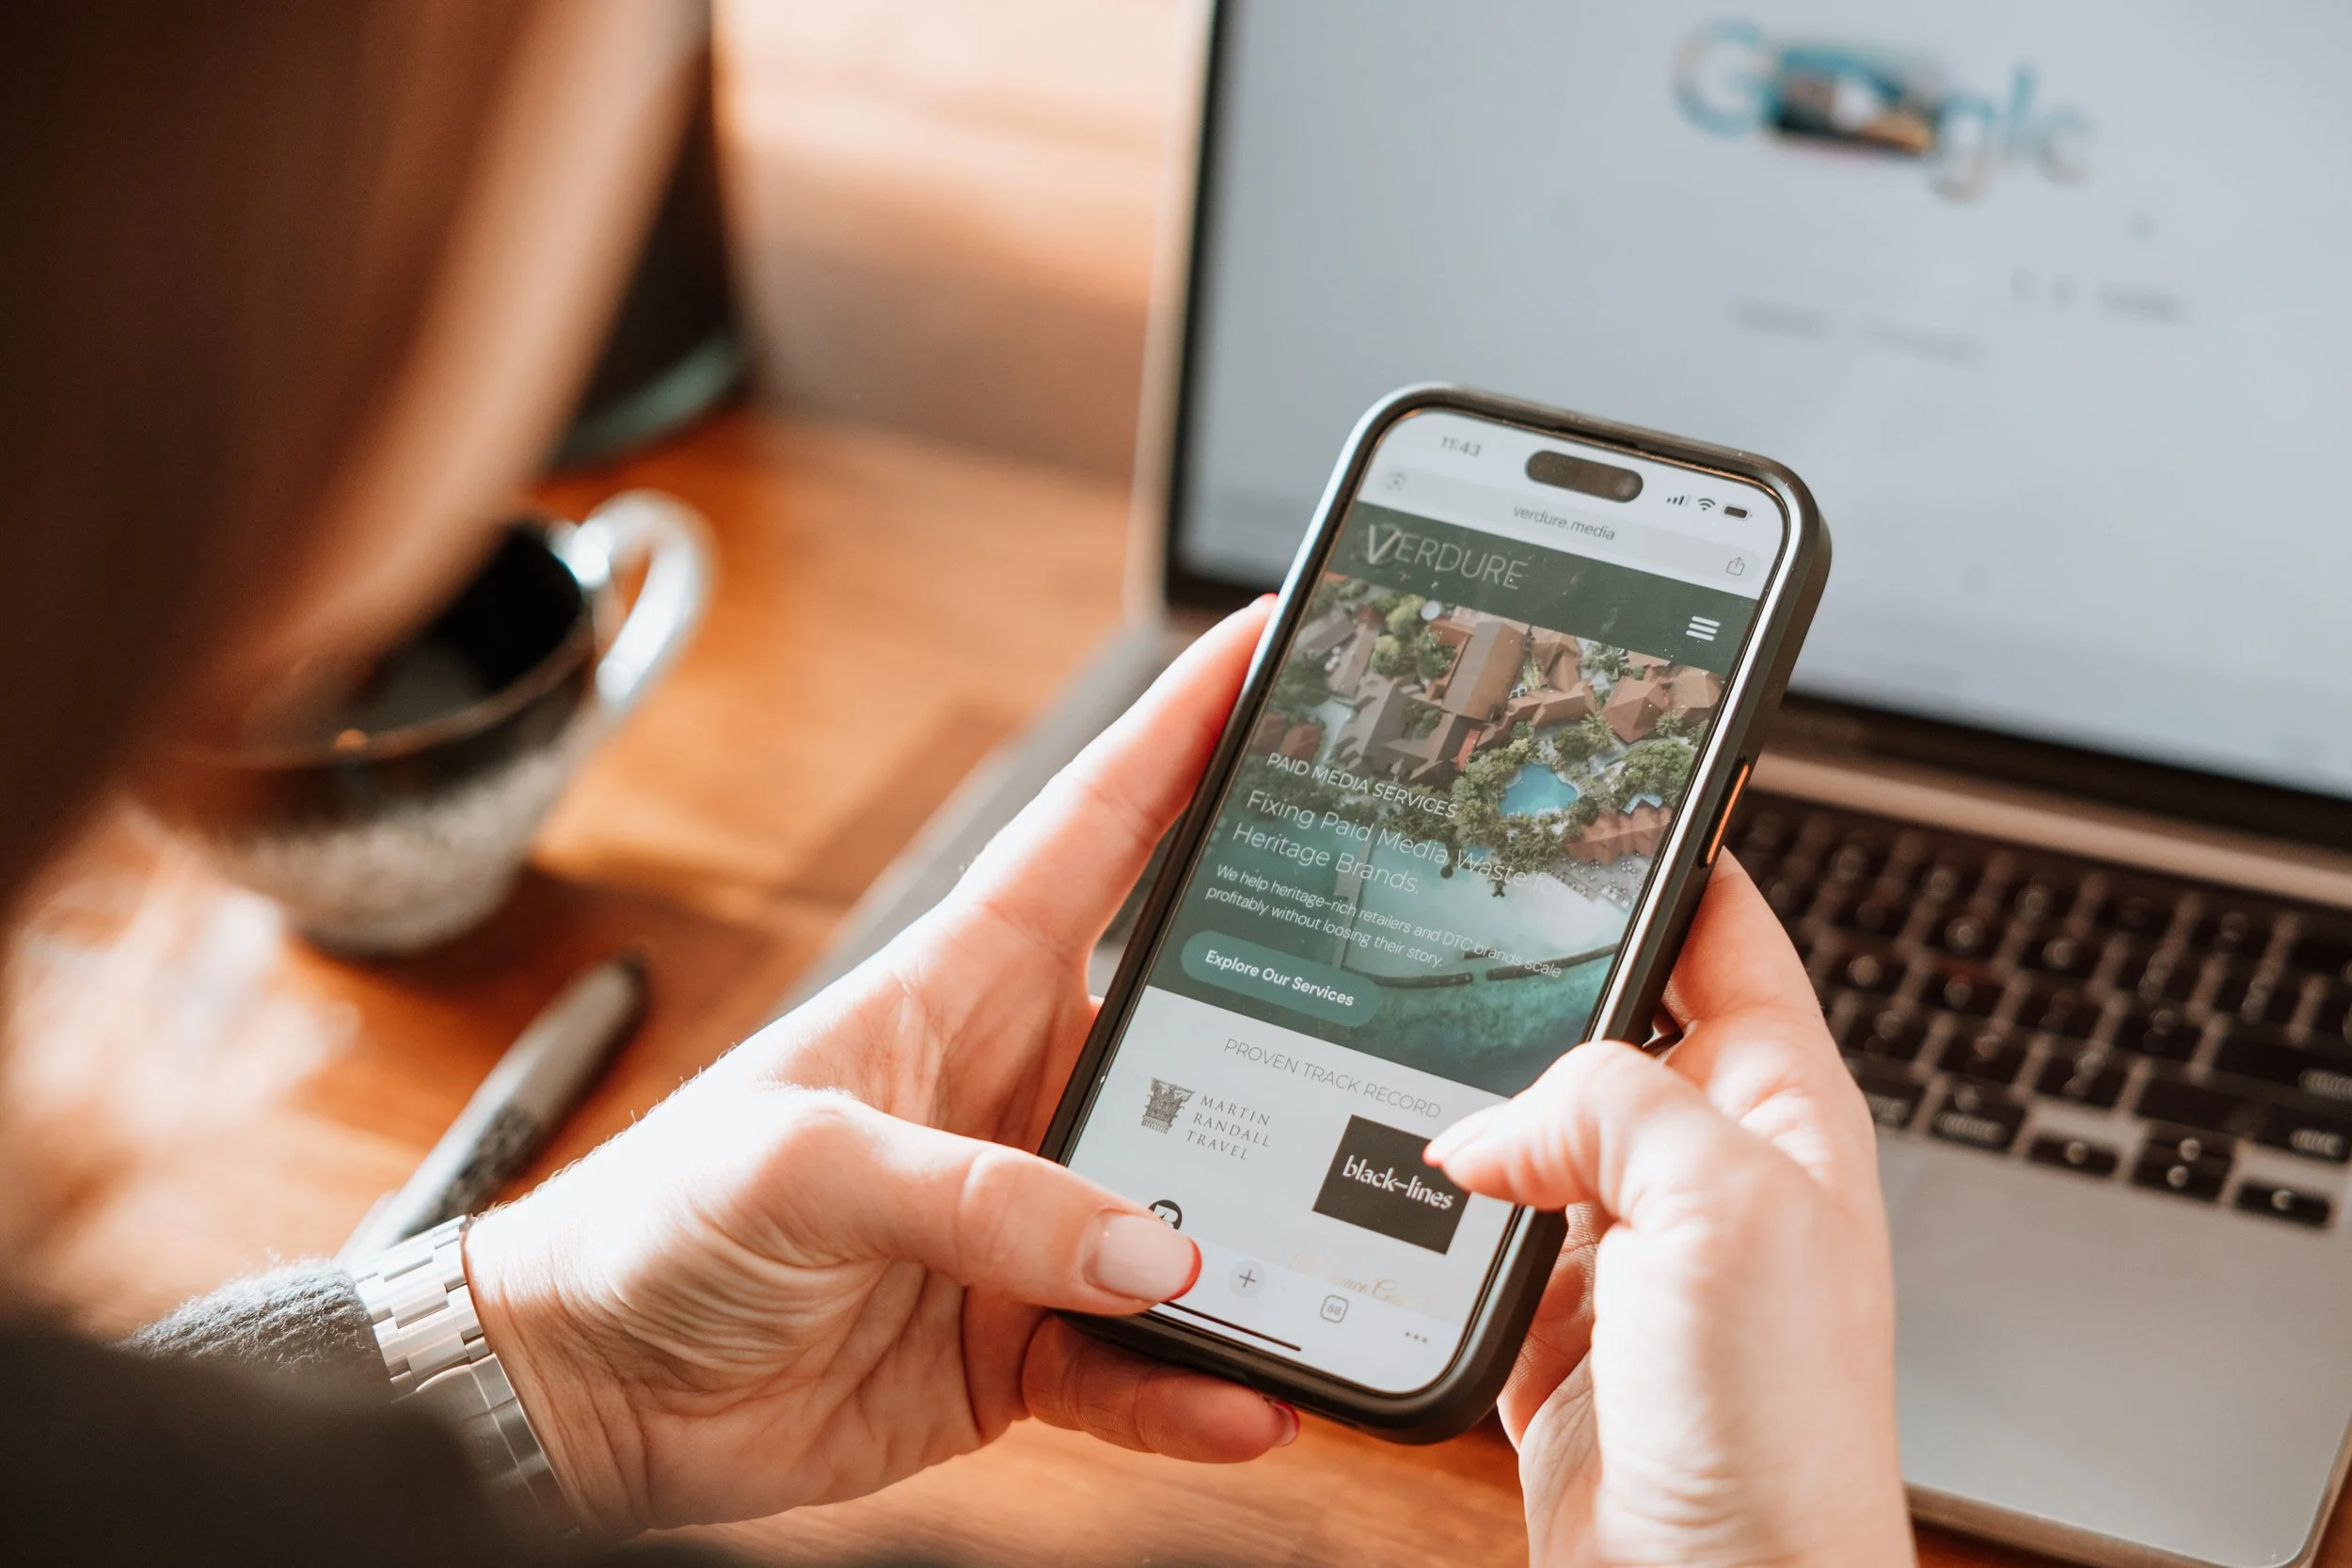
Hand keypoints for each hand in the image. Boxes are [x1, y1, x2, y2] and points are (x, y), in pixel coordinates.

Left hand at [465, 602, 1293, 1534]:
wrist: (585, 1391)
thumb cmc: (655, 1217)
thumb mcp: (800, 1161)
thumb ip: (972, 1197)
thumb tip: (1142, 1248)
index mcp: (961, 983)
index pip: (1102, 825)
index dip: (1186, 729)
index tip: (1273, 648)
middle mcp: (1017, 1084)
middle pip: (1197, 1031)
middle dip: (1301, 1023)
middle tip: (1408, 1027)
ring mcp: (1030, 1216)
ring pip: (1191, 1213)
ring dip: (1258, 1246)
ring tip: (1325, 1277)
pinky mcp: (1024, 1337)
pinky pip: (1141, 1357)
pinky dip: (1196, 1382)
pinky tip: (1242, 1396)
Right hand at [1425, 854, 1912, 1567]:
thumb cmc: (1779, 1426)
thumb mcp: (1724, 1204)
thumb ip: (1607, 1100)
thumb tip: (1487, 1121)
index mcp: (1778, 1102)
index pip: (1719, 925)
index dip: (1656, 850)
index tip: (1579, 787)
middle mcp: (1702, 1160)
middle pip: (1595, 1017)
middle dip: (1520, 980)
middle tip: (1438, 923)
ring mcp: (1624, 1240)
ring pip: (1518, 1120)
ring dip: (1462, 1103)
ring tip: (1395, 1059)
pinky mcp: (1549, 1318)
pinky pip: (1468, 1228)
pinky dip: (1423, 1211)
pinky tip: (1389, 1191)